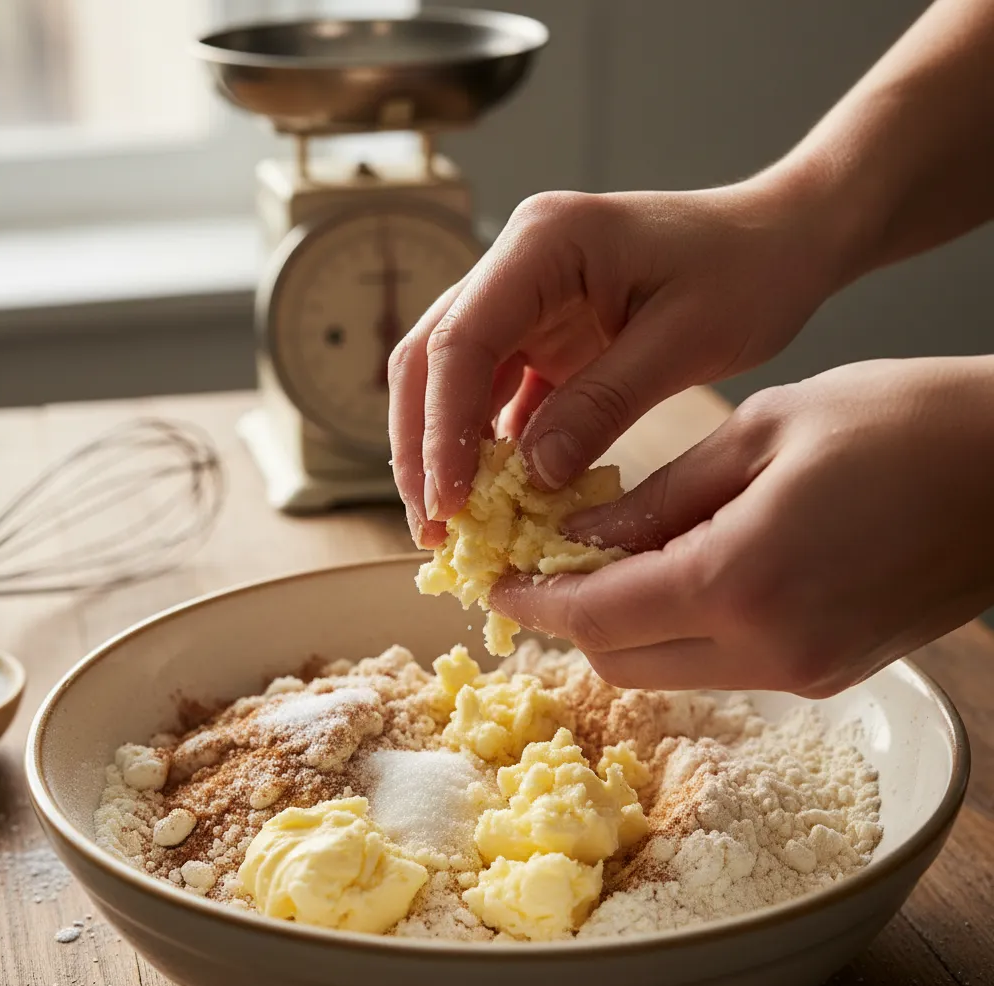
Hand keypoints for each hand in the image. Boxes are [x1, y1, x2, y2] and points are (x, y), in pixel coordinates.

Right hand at [387, 179, 844, 546]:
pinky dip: (490, 444)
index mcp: (543, 243)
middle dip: (423, 445)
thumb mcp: (684, 340)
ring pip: (453, 380)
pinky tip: (495, 494)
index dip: (443, 428)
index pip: (461, 341)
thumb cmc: (748, 272)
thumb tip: (531, 476)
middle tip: (435, 527)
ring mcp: (526, 300)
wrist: (779, 240)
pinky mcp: (544, 335)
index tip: (450, 502)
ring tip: (453, 523)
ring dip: (446, 450)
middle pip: (433, 359)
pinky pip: (497, 393)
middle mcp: (516, 265)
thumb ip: (603, 403)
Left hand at [489, 357, 993, 696]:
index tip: (495, 583)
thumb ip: (659, 498)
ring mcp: (804, 671)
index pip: (598, 617)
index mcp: (740, 580)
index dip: (535, 603)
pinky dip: (676, 632)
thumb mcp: (761, 433)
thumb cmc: (897, 423)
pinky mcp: (829, 672)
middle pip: (622, 661)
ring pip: (666, 672)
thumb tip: (579, 538)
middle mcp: (769, 649)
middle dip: (570, 620)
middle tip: (541, 567)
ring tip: (600, 565)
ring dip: (621, 628)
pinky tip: (671, 576)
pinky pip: (719, 666)